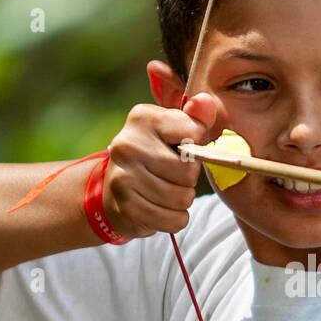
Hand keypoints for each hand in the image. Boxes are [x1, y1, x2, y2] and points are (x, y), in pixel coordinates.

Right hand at [100, 90, 217, 238]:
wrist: (115, 189)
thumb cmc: (155, 155)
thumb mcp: (174, 130)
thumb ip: (196, 117)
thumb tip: (206, 101)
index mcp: (142, 118)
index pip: (194, 133)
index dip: (197, 147)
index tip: (181, 150)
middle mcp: (127, 144)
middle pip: (188, 172)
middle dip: (189, 179)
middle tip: (172, 176)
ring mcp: (123, 177)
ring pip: (183, 199)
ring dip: (182, 201)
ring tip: (165, 191)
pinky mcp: (126, 208)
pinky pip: (174, 220)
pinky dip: (174, 218)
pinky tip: (160, 208)